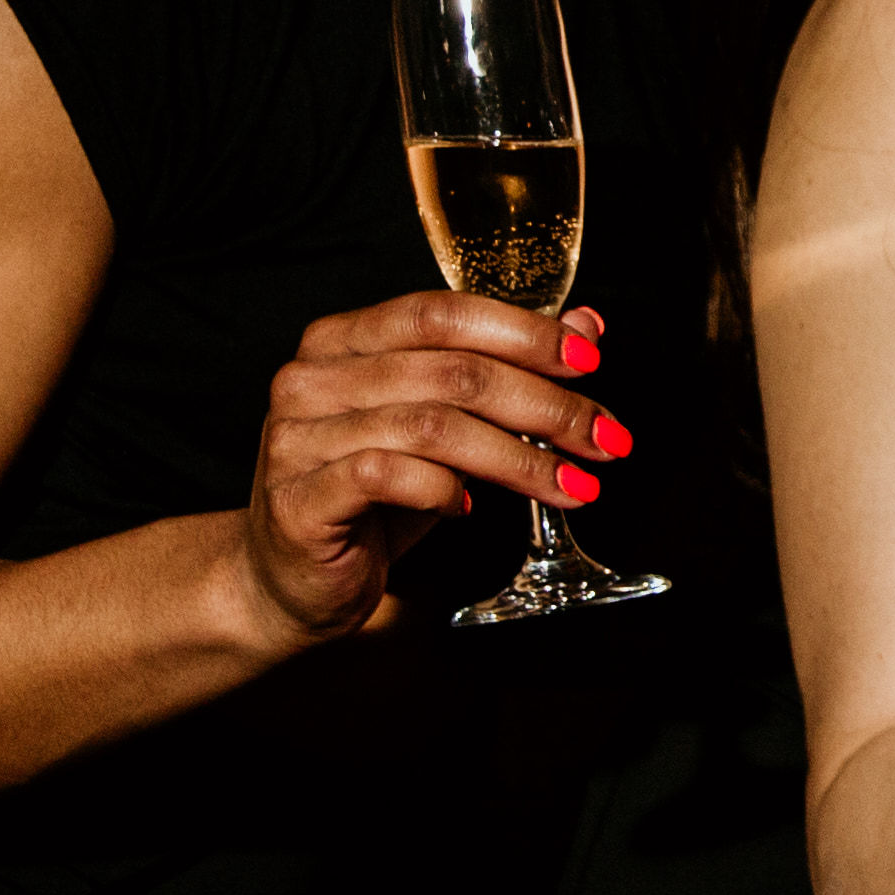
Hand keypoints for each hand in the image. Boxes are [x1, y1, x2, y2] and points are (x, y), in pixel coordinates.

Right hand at [240, 294, 629, 641]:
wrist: (290, 582)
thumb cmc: (373, 497)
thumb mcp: (444, 426)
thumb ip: (503, 371)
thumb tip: (586, 328)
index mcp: (343, 339)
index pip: (442, 313)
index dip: (523, 333)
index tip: (590, 364)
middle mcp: (312, 377)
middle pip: (451, 371)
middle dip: (544, 405)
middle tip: (604, 438)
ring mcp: (297, 436)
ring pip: (432, 426)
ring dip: (518, 459)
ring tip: (571, 485)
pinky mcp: (298, 498)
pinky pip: (388, 477)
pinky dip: (445, 491)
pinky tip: (471, 510)